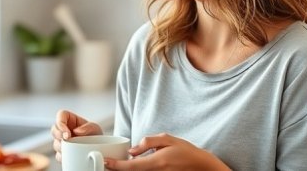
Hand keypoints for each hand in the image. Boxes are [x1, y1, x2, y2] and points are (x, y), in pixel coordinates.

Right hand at [51, 109, 102, 161]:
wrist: (99, 149)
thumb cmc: (96, 135)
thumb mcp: (95, 128)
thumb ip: (88, 127)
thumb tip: (76, 131)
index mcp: (71, 120)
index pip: (61, 115)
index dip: (60, 122)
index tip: (67, 133)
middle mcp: (65, 129)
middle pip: (54, 129)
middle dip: (58, 135)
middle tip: (67, 140)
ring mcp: (63, 141)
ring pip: (55, 143)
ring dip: (61, 147)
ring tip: (71, 149)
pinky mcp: (63, 152)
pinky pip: (58, 155)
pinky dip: (63, 157)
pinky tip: (70, 156)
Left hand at [104, 133, 229, 170]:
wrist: (202, 167)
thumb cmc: (186, 152)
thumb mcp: (168, 139)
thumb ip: (148, 143)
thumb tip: (132, 150)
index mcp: (157, 162)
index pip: (130, 167)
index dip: (115, 166)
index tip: (104, 162)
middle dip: (118, 169)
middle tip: (108, 163)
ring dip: (128, 170)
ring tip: (120, 164)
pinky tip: (134, 165)